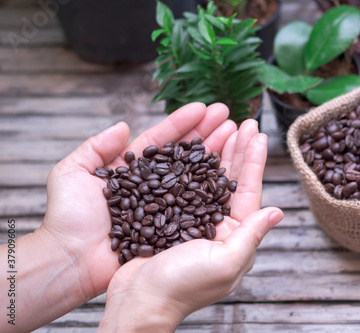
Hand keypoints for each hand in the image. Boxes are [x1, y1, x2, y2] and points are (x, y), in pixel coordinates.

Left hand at [40, 102, 237, 298]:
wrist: (70, 260)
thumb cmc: (67, 218)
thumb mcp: (71, 173)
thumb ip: (96, 147)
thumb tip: (123, 125)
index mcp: (132, 169)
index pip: (162, 140)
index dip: (183, 123)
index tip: (204, 108)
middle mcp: (152, 185)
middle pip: (184, 155)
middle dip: (207, 134)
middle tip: (229, 117)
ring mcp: (164, 205)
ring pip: (194, 176)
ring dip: (216, 156)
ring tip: (236, 136)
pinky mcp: (171, 227)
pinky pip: (195, 206)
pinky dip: (212, 191)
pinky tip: (228, 176)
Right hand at [97, 114, 282, 331]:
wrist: (140, 302)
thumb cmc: (182, 288)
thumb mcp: (223, 263)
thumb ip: (250, 235)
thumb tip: (279, 212)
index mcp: (234, 235)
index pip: (249, 190)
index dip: (254, 160)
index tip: (259, 134)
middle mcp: (218, 227)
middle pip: (232, 180)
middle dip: (240, 150)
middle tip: (246, 122)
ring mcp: (196, 222)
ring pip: (211, 180)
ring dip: (219, 154)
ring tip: (227, 128)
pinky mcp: (173, 220)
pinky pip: (187, 186)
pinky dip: (193, 166)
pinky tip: (196, 150)